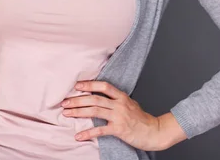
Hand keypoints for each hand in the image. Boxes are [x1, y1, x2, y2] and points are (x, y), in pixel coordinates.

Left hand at [62, 81, 185, 150]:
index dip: (89, 84)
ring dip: (78, 112)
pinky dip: (88, 133)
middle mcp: (120, 104)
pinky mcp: (119, 129)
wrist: (155, 132)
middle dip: (77, 100)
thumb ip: (116, 100)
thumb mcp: (130, 104)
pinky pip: (100, 130)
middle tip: (65, 102)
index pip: (103, 86)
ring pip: (95, 111)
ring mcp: (119, 116)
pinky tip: (78, 135)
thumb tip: (100, 96)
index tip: (76, 86)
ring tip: (66, 113)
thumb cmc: (141, 119)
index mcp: (122, 96)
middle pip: (94, 99)